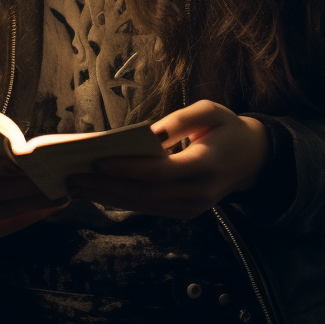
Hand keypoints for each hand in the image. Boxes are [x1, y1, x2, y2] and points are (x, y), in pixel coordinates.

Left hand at [66, 100, 268, 217]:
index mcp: (206, 166)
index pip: (161, 172)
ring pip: (143, 205)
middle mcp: (199, 193)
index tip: (98, 161)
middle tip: (73, 178)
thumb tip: (149, 134)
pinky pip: (148, 208)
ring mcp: (192, 208)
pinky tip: (97, 192)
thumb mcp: (210, 111)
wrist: (251, 159)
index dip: (128, 168)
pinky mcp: (184, 212)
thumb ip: (180, 120)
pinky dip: (120, 200)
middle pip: (145, 193)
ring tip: (76, 186)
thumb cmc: (226, 128)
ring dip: (107, 197)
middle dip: (105, 187)